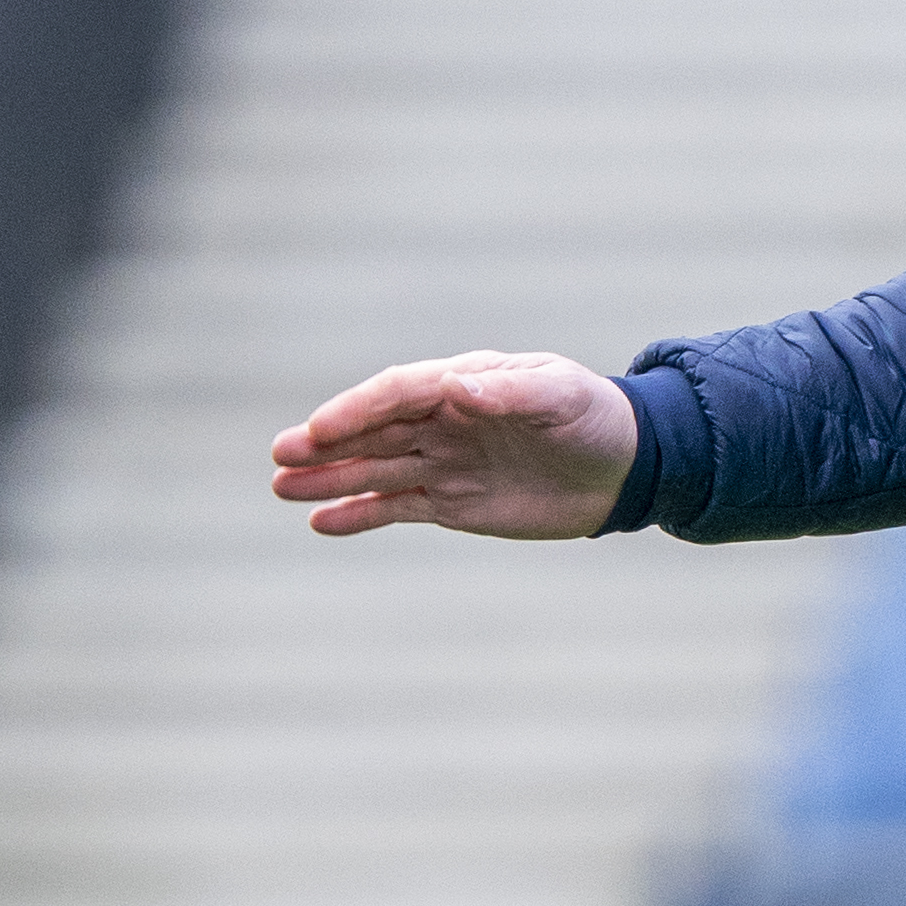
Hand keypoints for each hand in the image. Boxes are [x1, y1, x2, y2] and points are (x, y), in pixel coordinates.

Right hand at [271, 350, 636, 537]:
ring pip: (375, 468)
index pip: (397, 394)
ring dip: (329, 478)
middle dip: (327, 442)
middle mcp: (443, 420)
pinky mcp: (451, 502)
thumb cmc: (594, 417)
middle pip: (374, 429)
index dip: (358, 410)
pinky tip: (321, 521)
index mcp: (463, 383)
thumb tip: (455, 387)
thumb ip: (508, 393)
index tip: (320, 431)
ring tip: (281, 486)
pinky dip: (359, 514)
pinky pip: (396, 506)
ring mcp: (443, 461)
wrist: (624, 468)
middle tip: (281, 456)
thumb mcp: (559, 397)